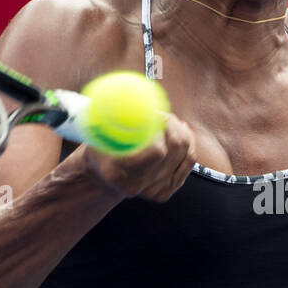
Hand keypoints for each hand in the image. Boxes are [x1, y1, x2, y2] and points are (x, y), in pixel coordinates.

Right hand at [75, 114, 196, 201]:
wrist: (104, 175)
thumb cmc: (100, 147)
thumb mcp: (99, 130)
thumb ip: (110, 117)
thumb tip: (125, 96)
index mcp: (117, 173)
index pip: (156, 151)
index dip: (161, 129)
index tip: (155, 114)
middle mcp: (137, 186)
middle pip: (173, 151)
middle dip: (172, 126)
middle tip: (163, 113)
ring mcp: (152, 192)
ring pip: (185, 154)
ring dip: (179, 131)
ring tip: (167, 120)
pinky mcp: (164, 192)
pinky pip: (189, 161)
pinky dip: (188, 142)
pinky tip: (180, 129)